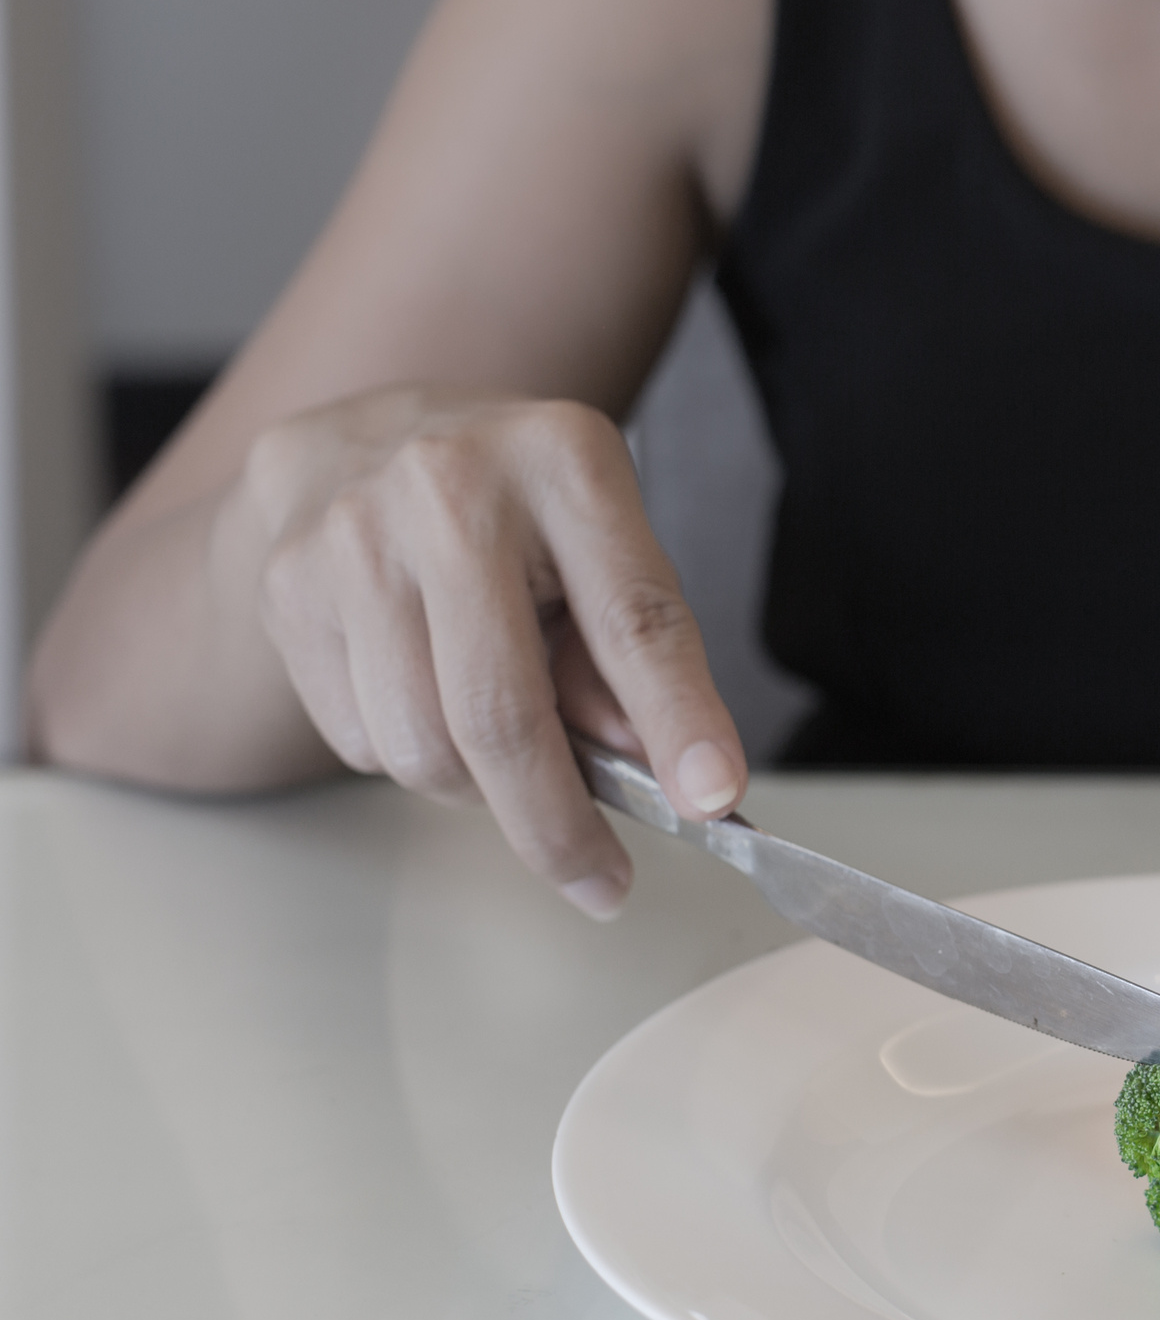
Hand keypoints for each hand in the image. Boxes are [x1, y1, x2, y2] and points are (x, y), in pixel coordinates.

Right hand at [228, 386, 744, 917]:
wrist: (360, 441)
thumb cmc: (513, 511)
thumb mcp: (603, 545)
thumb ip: (631, 654)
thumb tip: (656, 775)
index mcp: (563, 463)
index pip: (632, 619)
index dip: (678, 719)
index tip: (712, 800)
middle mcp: (447, 490)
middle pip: (501, 714)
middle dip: (558, 826)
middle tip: (600, 879)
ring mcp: (352, 539)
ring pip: (424, 749)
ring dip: (479, 791)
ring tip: (505, 749)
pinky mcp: (288, 592)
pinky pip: (363, 742)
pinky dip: (412, 757)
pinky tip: (428, 695)